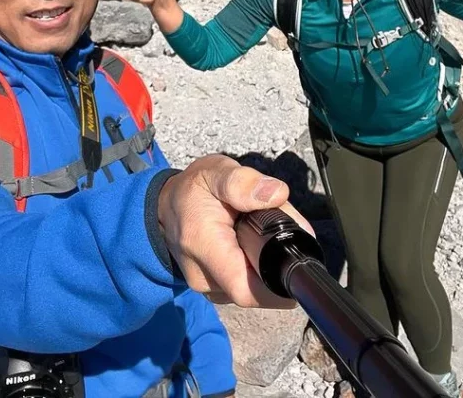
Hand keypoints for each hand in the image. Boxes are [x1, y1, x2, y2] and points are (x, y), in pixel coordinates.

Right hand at [157, 154, 312, 307]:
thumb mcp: (217, 172)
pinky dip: (255, 270)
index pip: (246, 289)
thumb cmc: (193, 189)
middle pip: (256, 289)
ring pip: (251, 288)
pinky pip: (243, 287)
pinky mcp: (213, 289)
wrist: (164, 206)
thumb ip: (244, 182)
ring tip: (260, 233)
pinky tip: (251, 246)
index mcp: (203, 246)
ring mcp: (207, 287)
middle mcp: (203, 276)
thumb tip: (277, 194)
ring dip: (266, 267)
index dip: (278, 288)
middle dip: (276, 265)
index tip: (297, 263)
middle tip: (281, 230)